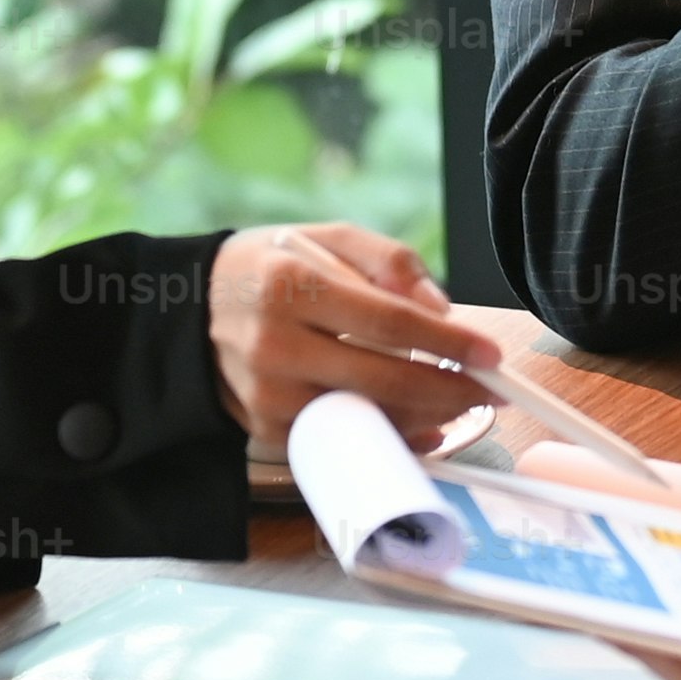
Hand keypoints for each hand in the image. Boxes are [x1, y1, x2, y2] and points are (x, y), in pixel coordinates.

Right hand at [207, 223, 514, 453]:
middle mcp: (274, 344)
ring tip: (459, 402)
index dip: (446, 342)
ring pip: (367, 420)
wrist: (189, 312)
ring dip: (426, 418)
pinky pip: (344, 442)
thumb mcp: (324, 237)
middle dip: (450, 391)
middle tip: (491, 391)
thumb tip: (441, 308)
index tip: (490, 353)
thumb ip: (389, 261)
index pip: (386, 321)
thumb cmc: (269, 269)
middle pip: (384, 381)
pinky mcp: (267, 430)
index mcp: (290, 285)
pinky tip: (418, 423)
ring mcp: (268, 394)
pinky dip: (388, 437)